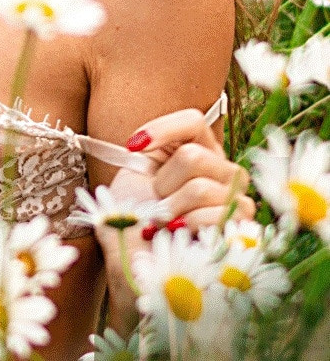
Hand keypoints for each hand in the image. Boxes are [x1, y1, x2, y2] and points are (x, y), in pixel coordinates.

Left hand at [131, 107, 254, 232]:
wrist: (137, 254)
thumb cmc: (136, 211)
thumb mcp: (134, 172)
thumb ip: (146, 148)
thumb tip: (140, 142)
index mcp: (198, 150)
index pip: (193, 121)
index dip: (161, 129)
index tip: (133, 146)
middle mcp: (223, 171)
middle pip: (193, 156)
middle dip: (163, 182)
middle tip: (157, 200)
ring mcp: (237, 200)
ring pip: (201, 188)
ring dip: (172, 208)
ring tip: (167, 220)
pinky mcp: (243, 230)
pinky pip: (216, 216)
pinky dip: (188, 226)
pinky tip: (182, 233)